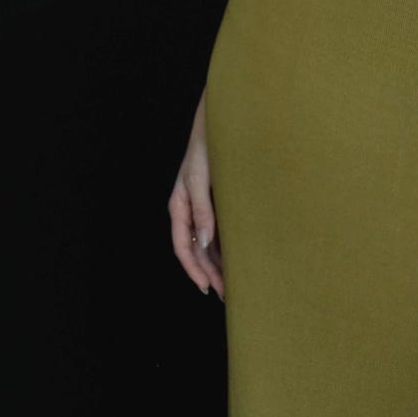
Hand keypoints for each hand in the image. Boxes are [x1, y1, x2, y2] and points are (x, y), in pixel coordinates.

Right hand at [168, 91, 224, 300]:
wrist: (224, 122)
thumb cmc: (208, 147)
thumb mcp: (200, 179)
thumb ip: (201, 210)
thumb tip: (203, 243)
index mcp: (179, 205)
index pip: (182, 246)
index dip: (193, 269)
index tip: (206, 287)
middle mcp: (189, 209)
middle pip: (196, 250)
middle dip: (208, 273)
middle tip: (225, 294)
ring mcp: (203, 206)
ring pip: (207, 243)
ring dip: (218, 263)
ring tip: (233, 284)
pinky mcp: (217, 202)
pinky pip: (219, 231)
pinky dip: (226, 247)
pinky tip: (238, 259)